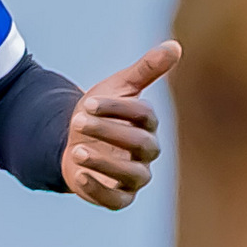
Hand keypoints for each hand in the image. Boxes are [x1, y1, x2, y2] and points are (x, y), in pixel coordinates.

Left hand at [64, 41, 180, 210]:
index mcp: (149, 125)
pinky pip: (116, 200)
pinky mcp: (119, 197)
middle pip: (140, 145)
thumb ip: (146, 69)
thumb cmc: (99, 112)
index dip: (117, 108)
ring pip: (132, 175)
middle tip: (79, 122)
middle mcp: (148, 152)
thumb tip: (175, 45)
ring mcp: (135, 177)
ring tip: (77, 151)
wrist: (71, 139)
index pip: (143, 116)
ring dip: (105, 163)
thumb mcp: (119, 87)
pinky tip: (79, 176)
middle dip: (109, 132)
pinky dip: (99, 190)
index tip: (88, 103)